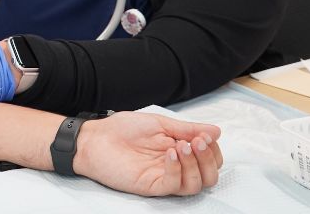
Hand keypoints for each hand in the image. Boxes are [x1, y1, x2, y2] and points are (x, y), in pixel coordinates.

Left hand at [73, 111, 222, 195]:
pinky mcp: (152, 185)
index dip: (212, 149)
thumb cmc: (122, 129)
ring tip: (182, 145)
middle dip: (208, 158)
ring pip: (196, 184)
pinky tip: (170, 153)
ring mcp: (164, 177)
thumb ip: (186, 129)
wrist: (95, 138)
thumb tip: (215, 131)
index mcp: (179, 150)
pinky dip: (177, 170)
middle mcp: (175, 167)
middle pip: (208, 175)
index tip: (204, 136)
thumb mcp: (159, 123)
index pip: (210, 159)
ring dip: (195, 164)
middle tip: (197, 141)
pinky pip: (174, 185)